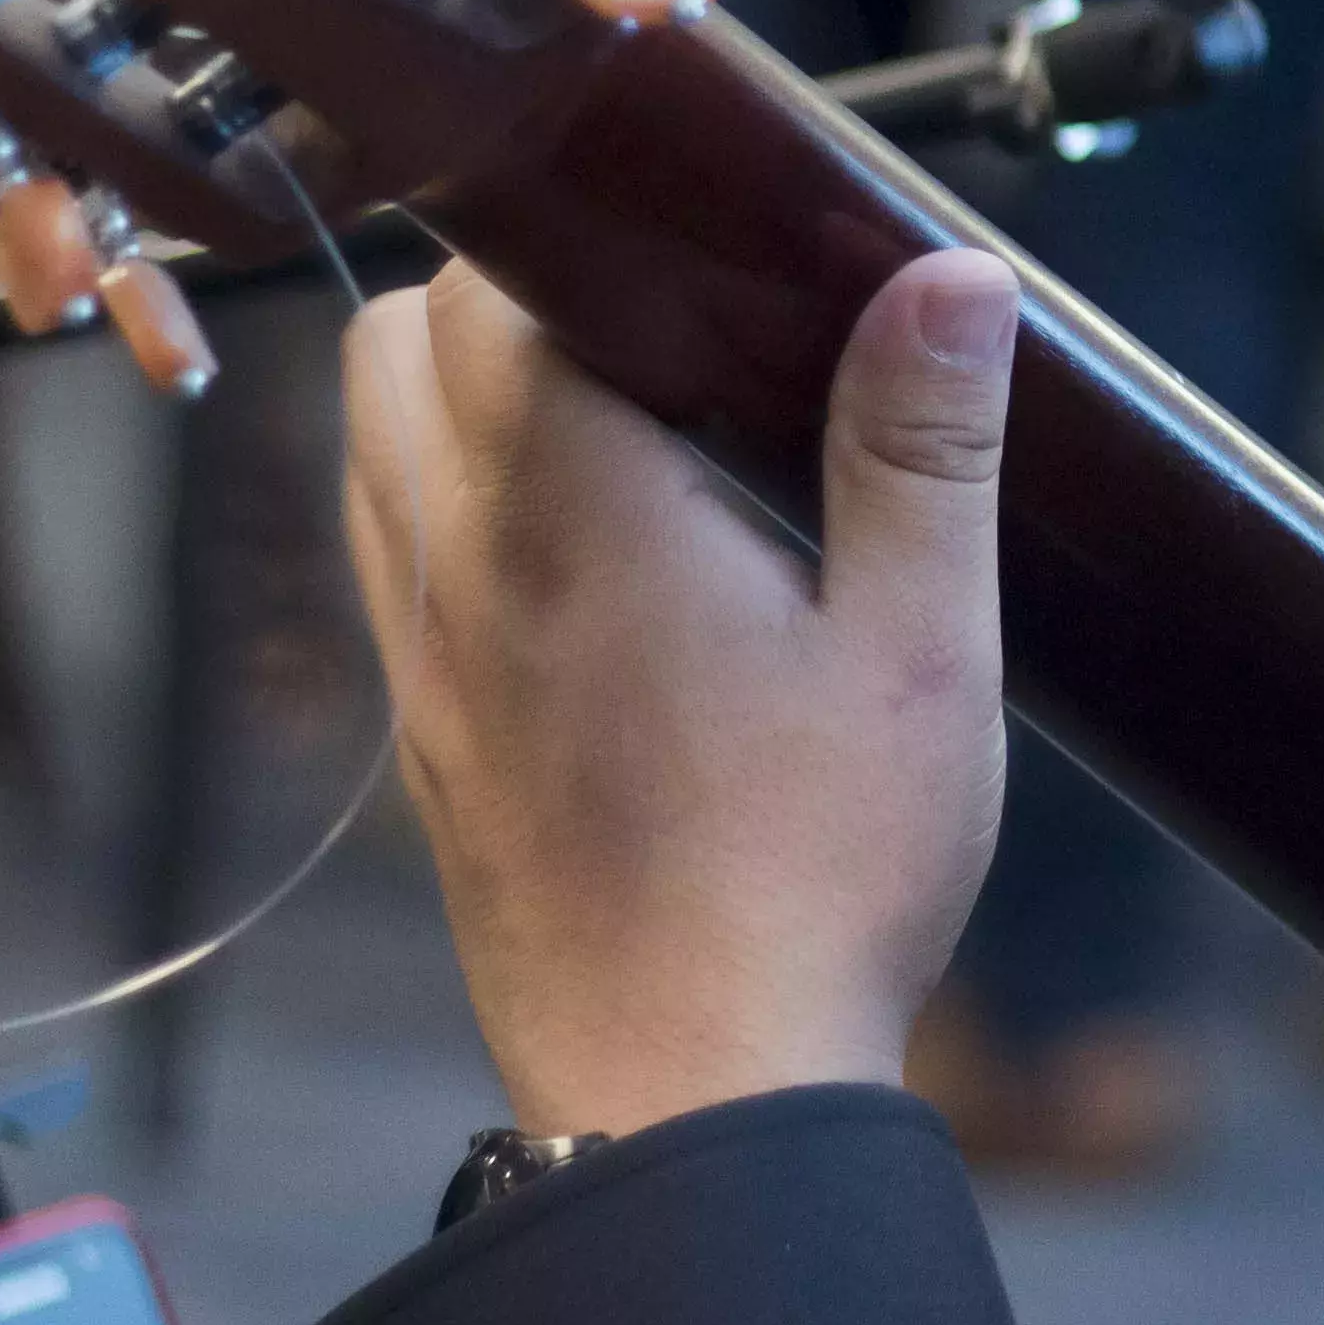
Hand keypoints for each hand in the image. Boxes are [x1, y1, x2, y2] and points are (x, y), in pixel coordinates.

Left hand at [341, 249, 1021, 1137]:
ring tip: (633, 428)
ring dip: (468, 395)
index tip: (691, 239)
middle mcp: (460, 565)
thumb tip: (950, 278)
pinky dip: (458, 503)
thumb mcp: (917, 653)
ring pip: (373, 441)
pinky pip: (393, 552)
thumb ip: (921, 448)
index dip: (580, 229)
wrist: (690, 1094)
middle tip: (671, 328)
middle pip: (397, 338)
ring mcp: (424, 655)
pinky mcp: (426, 732)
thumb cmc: (810, 882)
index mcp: (573, 514)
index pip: (488, 283)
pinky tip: (597, 551)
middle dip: (513, 294)